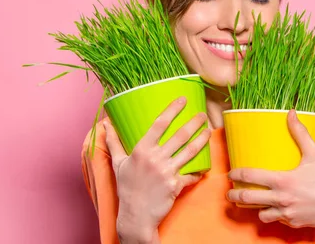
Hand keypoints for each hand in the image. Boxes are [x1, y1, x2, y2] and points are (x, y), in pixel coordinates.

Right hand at [104, 97, 211, 242]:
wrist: (135, 216)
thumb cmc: (126, 188)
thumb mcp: (118, 164)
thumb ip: (114, 143)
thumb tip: (106, 125)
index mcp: (141, 150)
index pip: (159, 124)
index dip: (172, 109)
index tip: (182, 100)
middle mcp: (155, 159)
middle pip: (180, 136)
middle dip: (194, 123)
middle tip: (203, 114)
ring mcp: (167, 172)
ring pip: (190, 152)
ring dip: (202, 140)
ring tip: (208, 131)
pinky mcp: (176, 186)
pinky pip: (191, 175)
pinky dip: (199, 171)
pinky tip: (205, 165)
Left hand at [227, 110, 314, 227]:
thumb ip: (300, 133)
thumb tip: (291, 113)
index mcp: (284, 180)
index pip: (251, 176)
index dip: (236, 174)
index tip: (231, 173)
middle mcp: (283, 199)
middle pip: (248, 199)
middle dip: (234, 196)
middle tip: (230, 192)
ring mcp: (288, 213)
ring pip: (261, 214)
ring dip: (257, 208)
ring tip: (255, 202)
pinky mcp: (296, 224)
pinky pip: (278, 220)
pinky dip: (276, 214)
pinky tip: (278, 207)